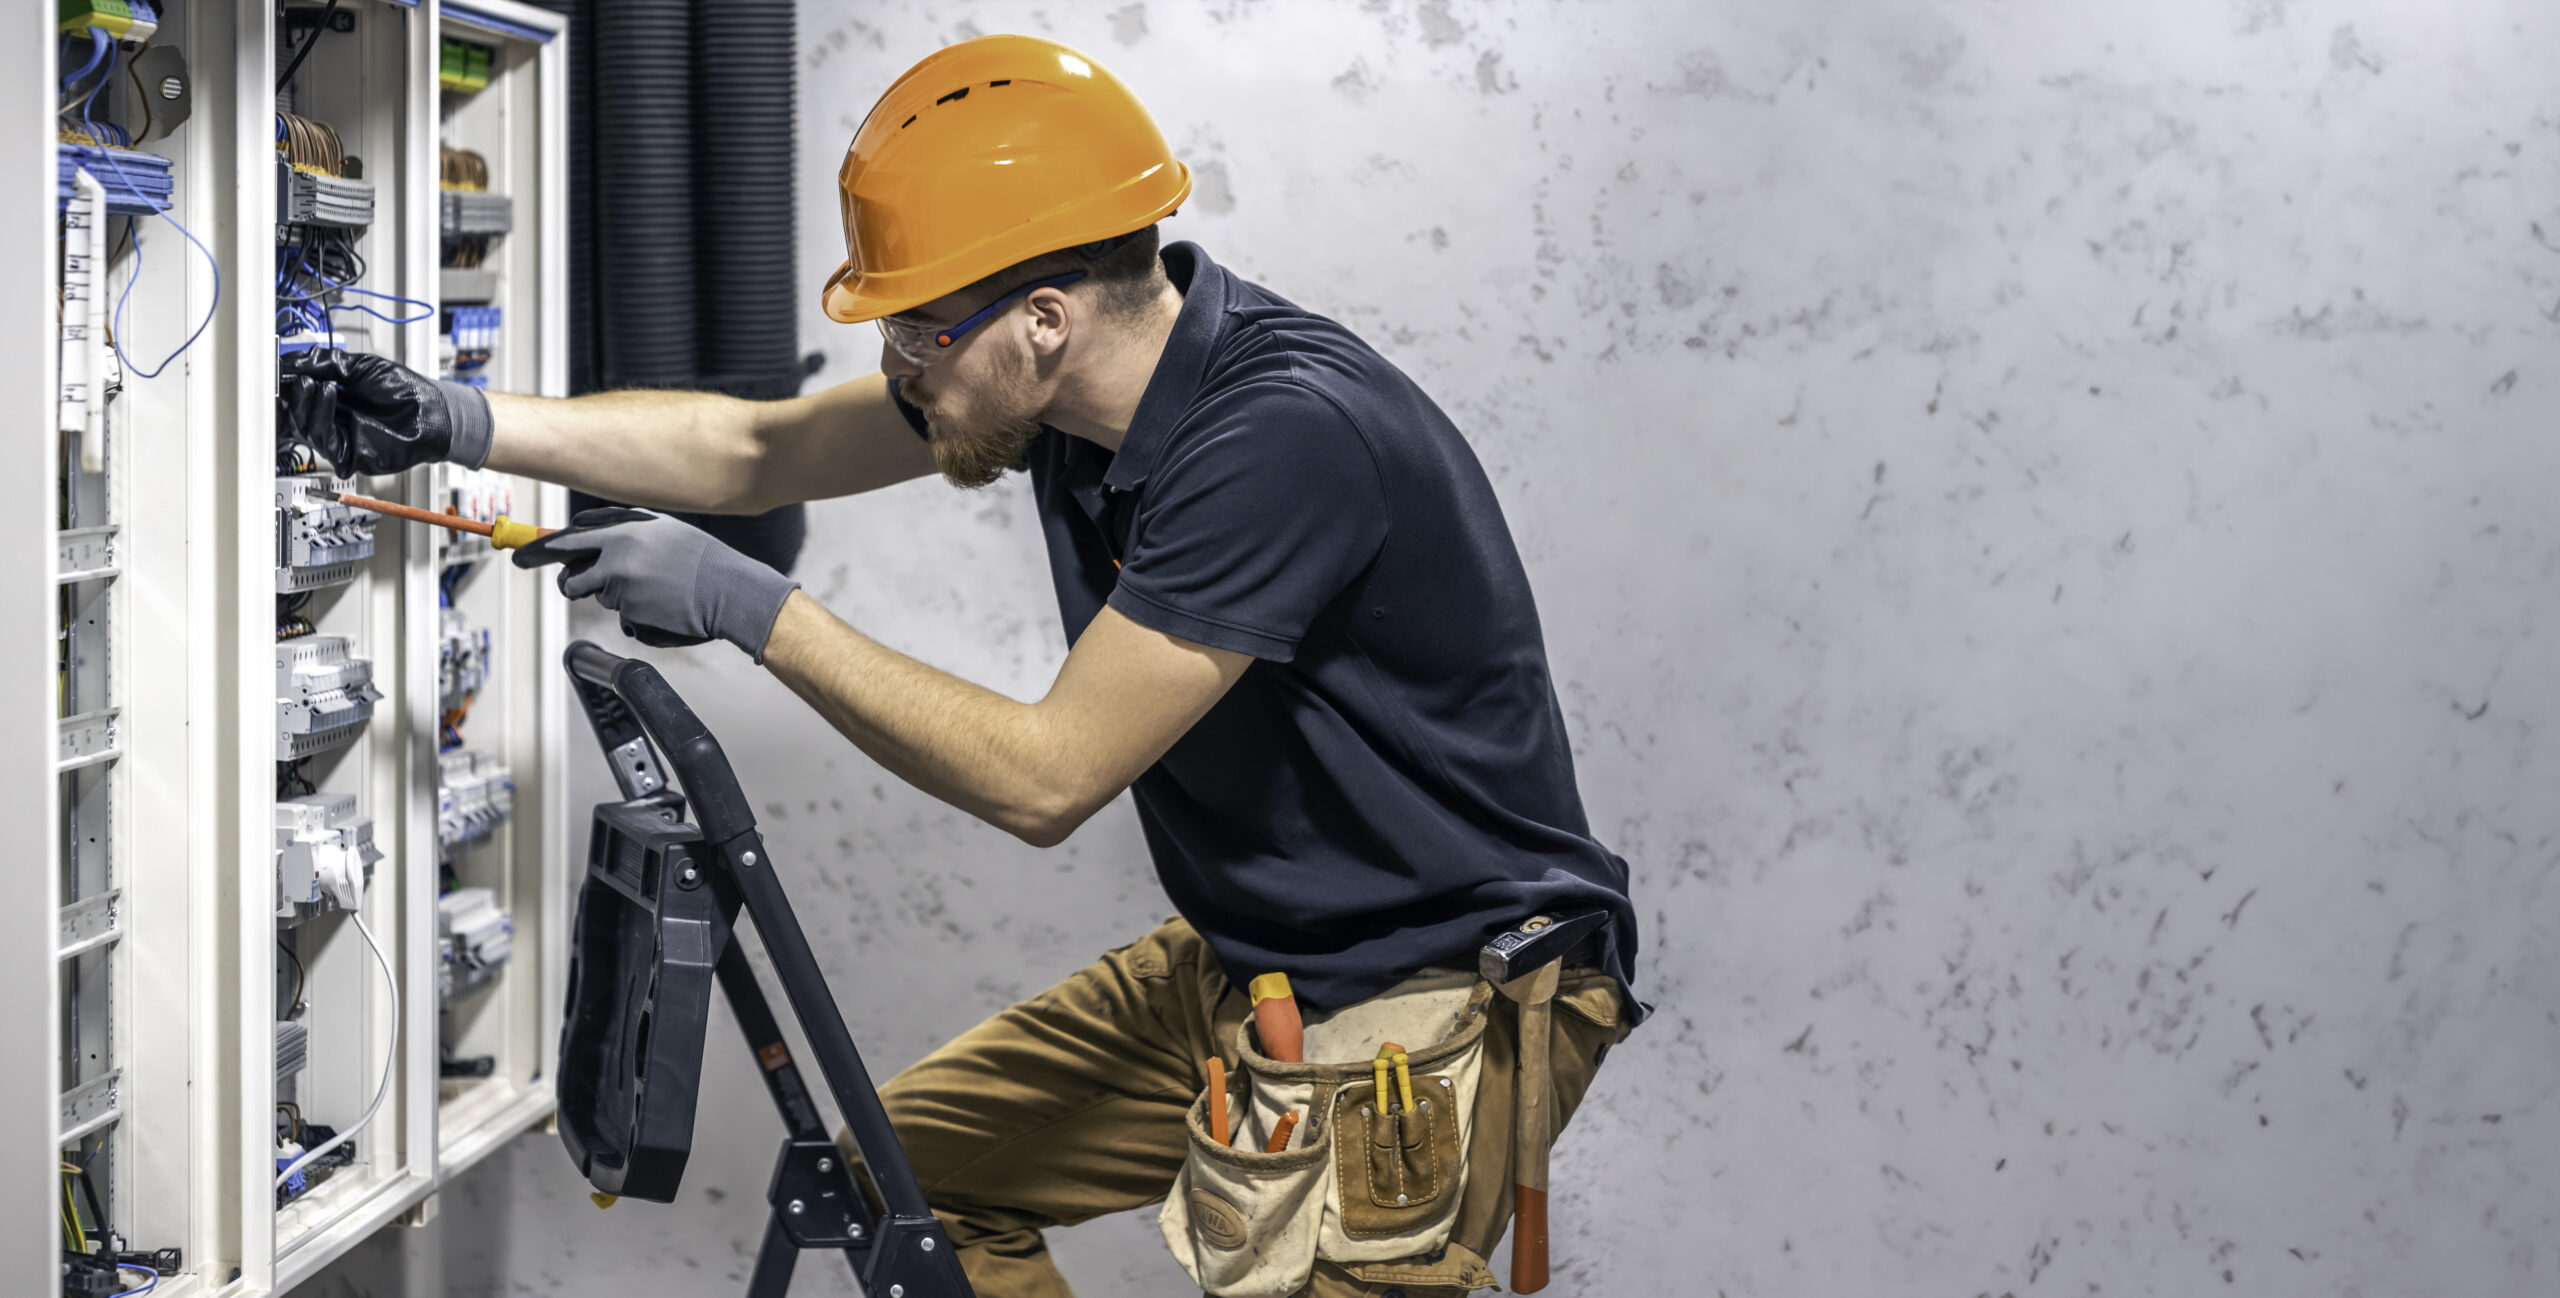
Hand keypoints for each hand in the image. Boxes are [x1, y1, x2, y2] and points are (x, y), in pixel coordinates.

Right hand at [277, 347, 492, 477]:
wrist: (431, 409)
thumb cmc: (404, 389)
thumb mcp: (360, 366)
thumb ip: (325, 363)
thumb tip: (292, 362)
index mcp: (331, 399)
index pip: (297, 395)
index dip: (284, 383)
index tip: (274, 369)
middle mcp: (331, 419)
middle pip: (294, 414)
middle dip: (288, 394)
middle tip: (288, 377)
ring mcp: (338, 437)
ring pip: (303, 426)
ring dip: (305, 401)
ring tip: (314, 382)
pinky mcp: (347, 454)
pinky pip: (323, 439)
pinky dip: (321, 414)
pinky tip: (329, 393)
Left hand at [512, 508, 801, 658]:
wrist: (731, 590)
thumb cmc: (700, 557)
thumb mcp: (660, 528)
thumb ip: (620, 528)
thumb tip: (582, 532)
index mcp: (620, 534)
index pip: (565, 541)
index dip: (539, 550)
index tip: (519, 556)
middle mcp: (615, 560)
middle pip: (569, 576)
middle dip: (567, 581)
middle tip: (571, 583)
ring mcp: (622, 590)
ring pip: (599, 597)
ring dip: (613, 596)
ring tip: (651, 589)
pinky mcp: (632, 615)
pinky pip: (622, 617)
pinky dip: (637, 614)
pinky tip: (664, 605)